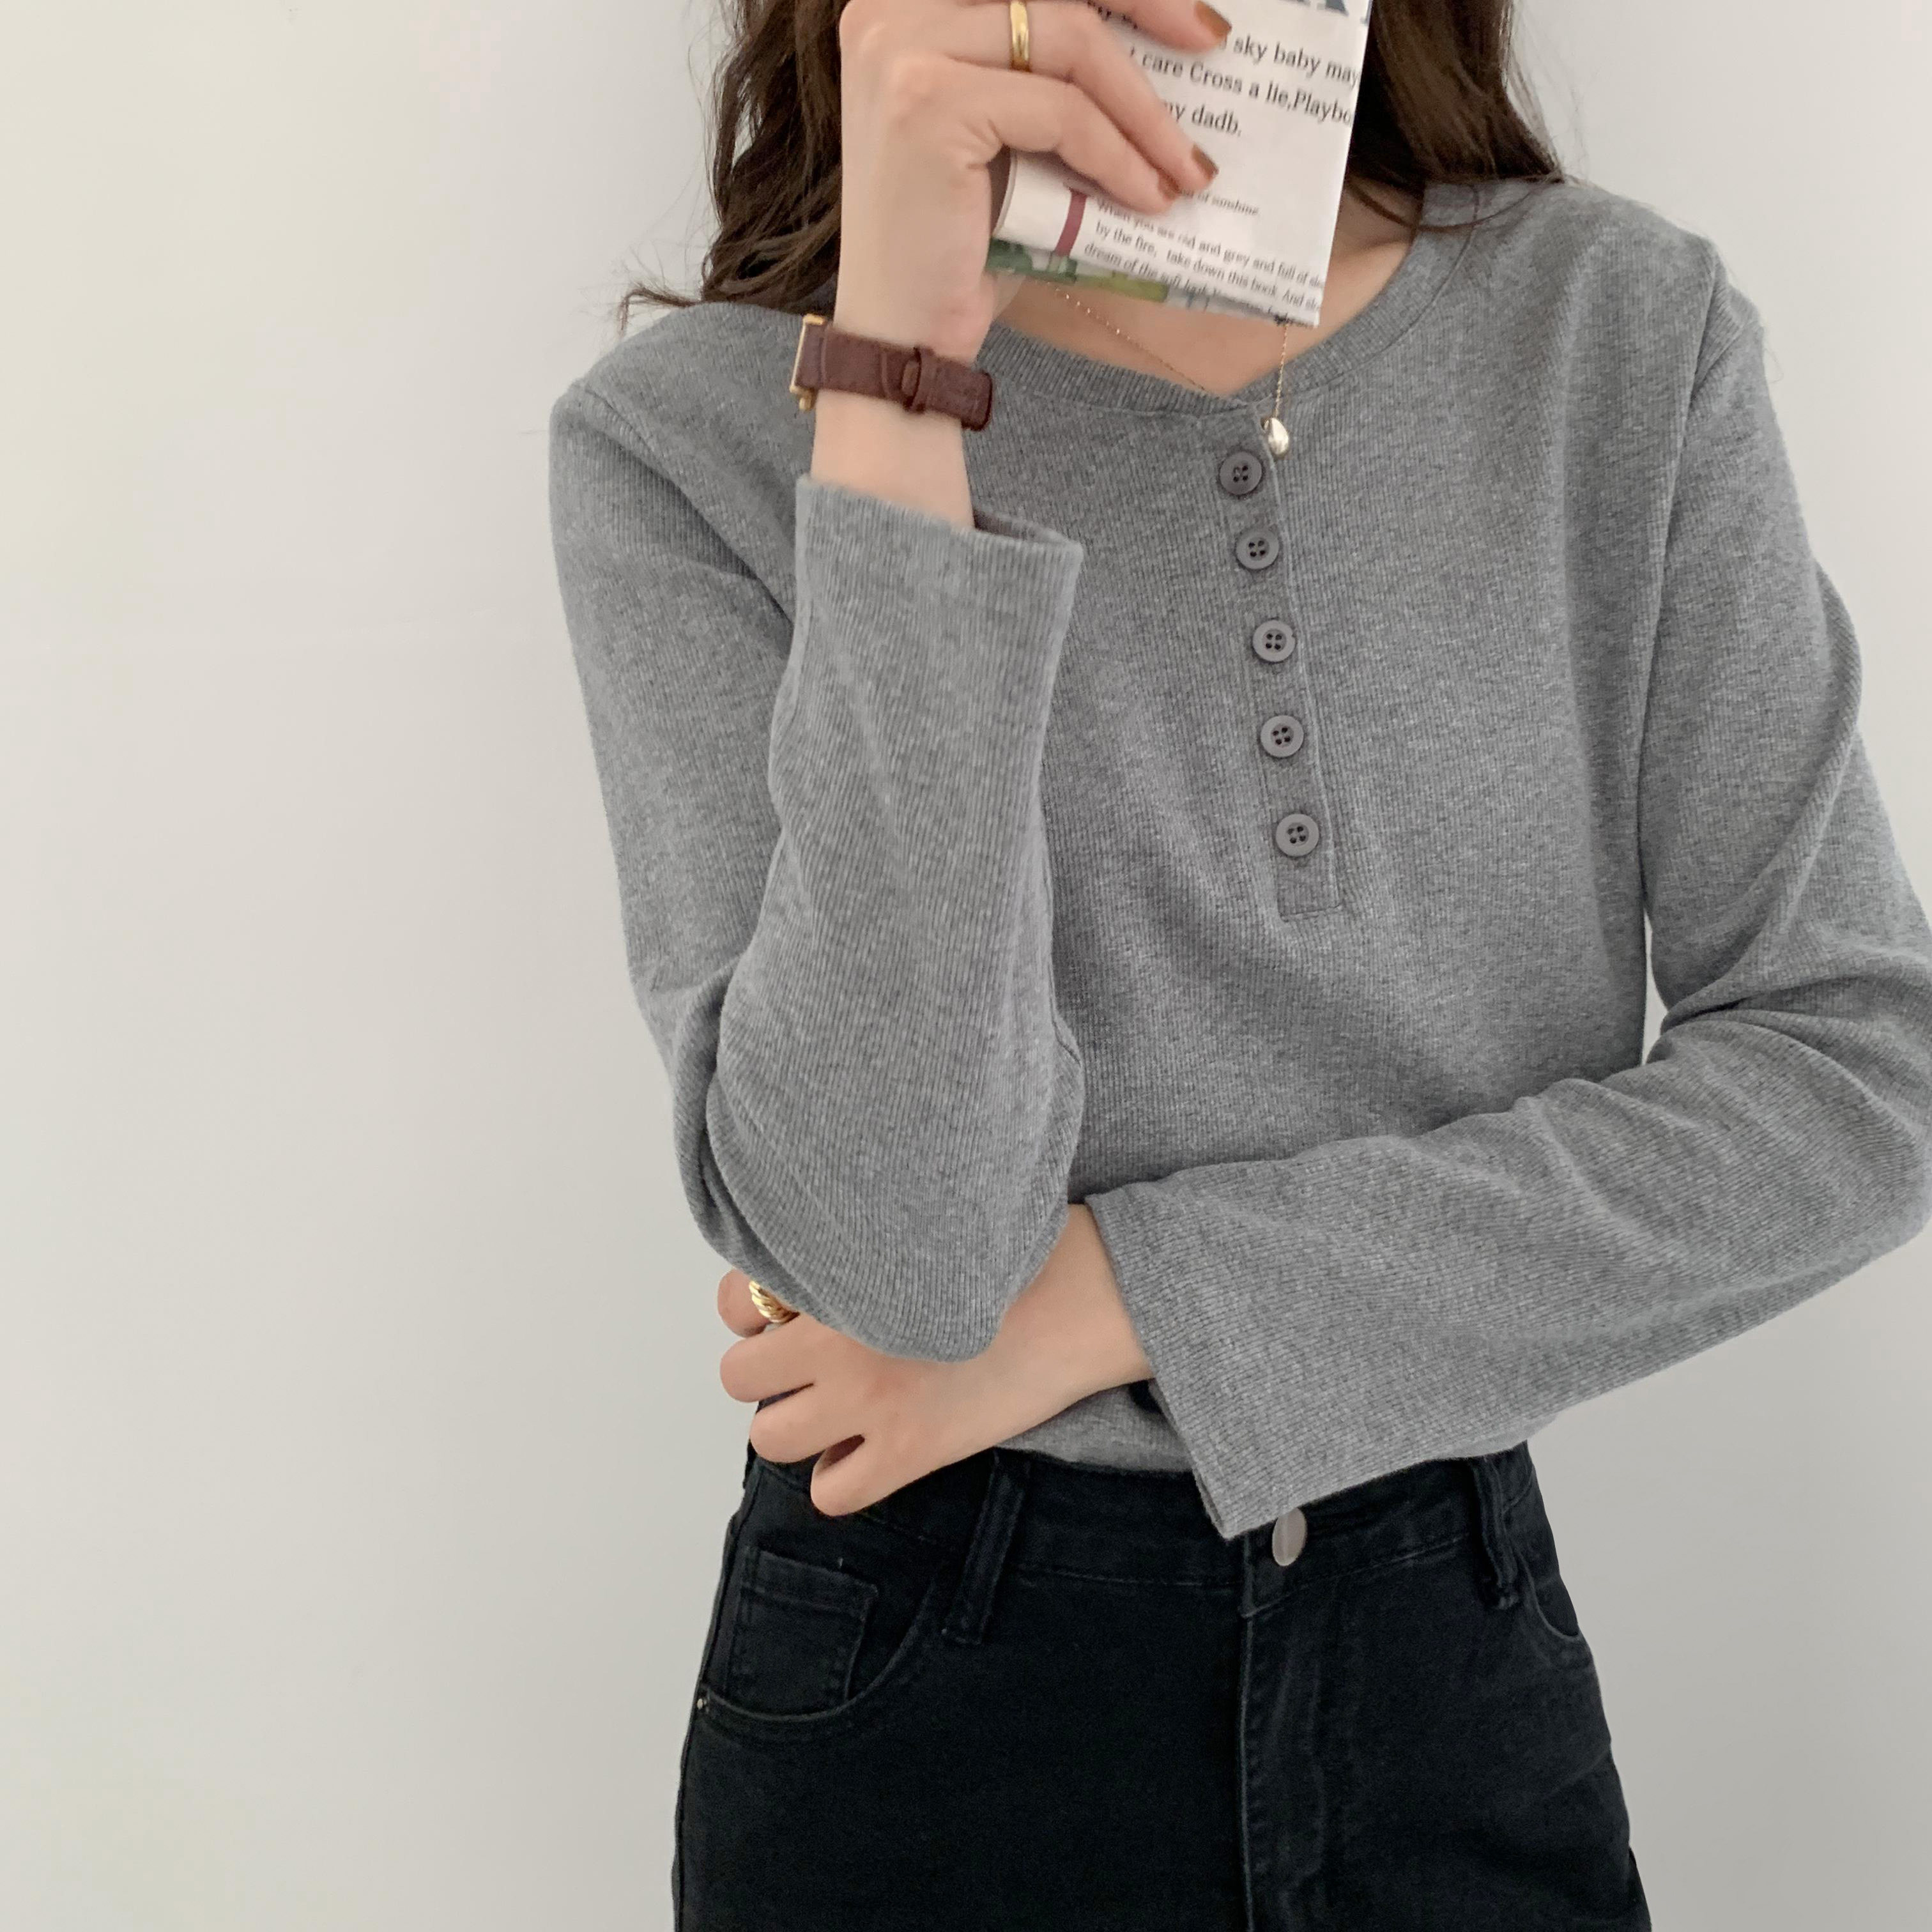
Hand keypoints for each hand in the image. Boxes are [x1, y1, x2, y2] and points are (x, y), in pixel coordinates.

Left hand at [714, 1204, 1152, 1515]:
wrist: (1083, 1296)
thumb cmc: (1015, 1249)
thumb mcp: (918, 1226)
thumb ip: (856, 1249)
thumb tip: (808, 1278)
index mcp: (838, 1274)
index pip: (735, 1302)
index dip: (755, 1312)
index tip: (788, 1314)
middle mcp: (839, 1340)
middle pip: (740, 1377)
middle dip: (769, 1373)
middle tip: (813, 1365)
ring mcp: (871, 1401)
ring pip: (771, 1439)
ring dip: (798, 1426)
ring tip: (841, 1408)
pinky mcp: (912, 1451)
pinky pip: (831, 1493)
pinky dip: (842, 1477)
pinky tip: (875, 1448)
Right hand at [832, 0, 1225, 362]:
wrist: (901, 339)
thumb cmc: (957, 245)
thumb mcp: (1005, 134)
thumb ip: (1049, 72)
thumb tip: (1160, 35)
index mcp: (905, 1)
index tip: (1183, 11)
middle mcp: (891, 8)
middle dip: (1145, 1)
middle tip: (1208, 42)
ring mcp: (903, 50)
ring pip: (1068, 39)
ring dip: (1142, 108)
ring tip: (1185, 166)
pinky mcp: (928, 105)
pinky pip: (1061, 111)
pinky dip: (1118, 155)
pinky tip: (1147, 197)